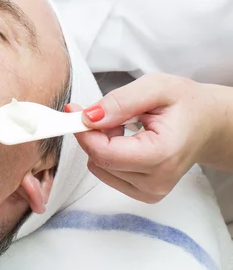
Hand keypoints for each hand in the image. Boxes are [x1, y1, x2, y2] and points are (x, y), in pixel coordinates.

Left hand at [68, 73, 218, 203]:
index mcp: (162, 154)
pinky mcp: (143, 193)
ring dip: (101, 143)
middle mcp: (157, 181)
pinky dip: (108, 154)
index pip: (105, 153)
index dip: (84, 131)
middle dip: (93, 133)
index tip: (74, 110)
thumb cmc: (184, 104)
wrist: (207, 123)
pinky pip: (107, 173)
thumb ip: (120, 101)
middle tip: (107, 112)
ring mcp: (150, 191)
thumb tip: (88, 118)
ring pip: (99, 167)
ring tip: (124, 126)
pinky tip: (125, 140)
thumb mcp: (155, 87)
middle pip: (99, 160)